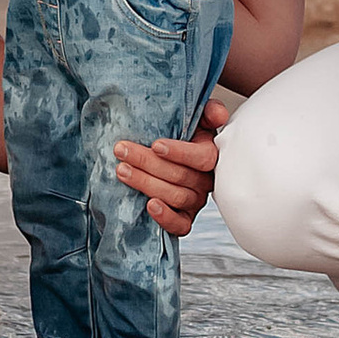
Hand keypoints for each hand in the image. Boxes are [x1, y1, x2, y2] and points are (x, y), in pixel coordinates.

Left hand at [112, 98, 230, 235]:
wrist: (165, 158)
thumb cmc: (181, 137)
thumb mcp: (195, 119)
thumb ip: (208, 112)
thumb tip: (217, 114)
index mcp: (211, 156)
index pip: (203, 157)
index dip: (180, 153)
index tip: (155, 145)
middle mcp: (205, 181)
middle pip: (181, 176)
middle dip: (148, 163)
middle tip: (122, 150)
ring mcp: (195, 202)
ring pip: (175, 196)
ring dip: (146, 184)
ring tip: (122, 170)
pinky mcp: (184, 219)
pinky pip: (181, 226)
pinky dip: (166, 218)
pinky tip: (149, 206)